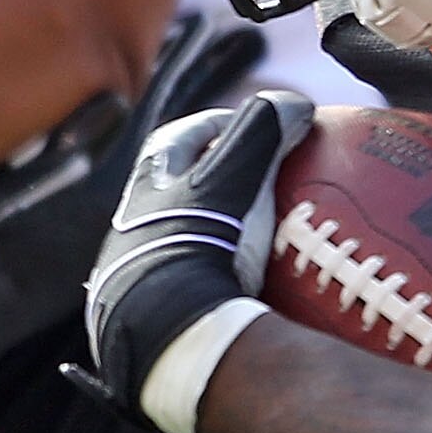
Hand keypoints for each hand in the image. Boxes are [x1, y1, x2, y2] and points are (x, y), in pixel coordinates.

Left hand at [73, 88, 316, 432]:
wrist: (166, 330)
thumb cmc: (201, 240)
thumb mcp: (239, 171)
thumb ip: (267, 126)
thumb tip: (296, 102)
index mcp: (152, 171)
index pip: (196, 130)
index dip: (237, 124)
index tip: (275, 130)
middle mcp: (135, 213)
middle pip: (188, 182)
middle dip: (227, 179)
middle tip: (274, 185)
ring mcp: (139, 263)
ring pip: (186, 232)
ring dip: (223, 230)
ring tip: (270, 242)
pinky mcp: (148, 307)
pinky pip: (192, 279)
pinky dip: (221, 275)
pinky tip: (253, 291)